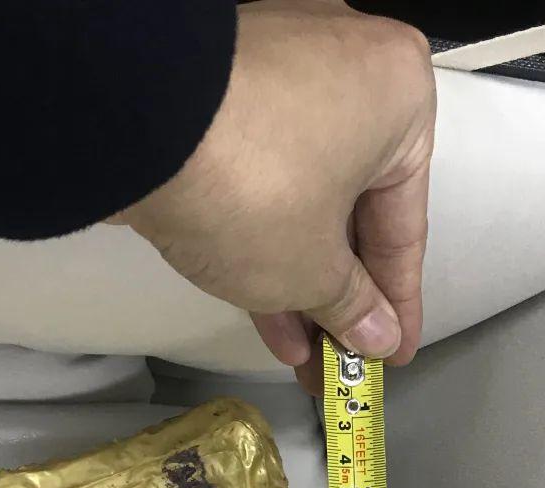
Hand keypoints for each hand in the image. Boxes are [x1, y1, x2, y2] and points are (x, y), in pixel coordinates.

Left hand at [118, 2, 435, 392]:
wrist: (138, 128)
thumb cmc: (255, 187)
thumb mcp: (313, 270)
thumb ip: (352, 306)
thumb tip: (376, 333)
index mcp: (399, 95)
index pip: (405, 224)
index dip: (397, 303)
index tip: (392, 352)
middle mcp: (347, 68)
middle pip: (353, 208)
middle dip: (342, 296)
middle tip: (341, 362)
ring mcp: (279, 76)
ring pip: (304, 197)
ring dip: (302, 281)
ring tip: (302, 355)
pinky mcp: (222, 94)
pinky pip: (262, 178)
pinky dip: (266, 239)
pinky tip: (269, 313)